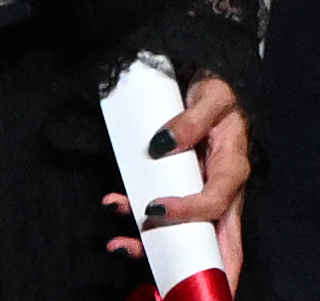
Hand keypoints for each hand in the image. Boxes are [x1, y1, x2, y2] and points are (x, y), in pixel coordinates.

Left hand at [103, 76, 247, 281]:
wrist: (213, 80)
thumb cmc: (218, 92)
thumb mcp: (212, 98)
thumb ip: (191, 120)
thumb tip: (163, 144)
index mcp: (231, 171)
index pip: (215, 204)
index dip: (188, 213)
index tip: (154, 210)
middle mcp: (218, 188)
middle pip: (209, 237)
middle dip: (185, 261)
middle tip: (146, 266)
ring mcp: (199, 189)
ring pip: (183, 230)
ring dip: (150, 242)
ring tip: (117, 244)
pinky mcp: (182, 185)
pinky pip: (164, 208)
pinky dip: (139, 213)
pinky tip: (114, 206)